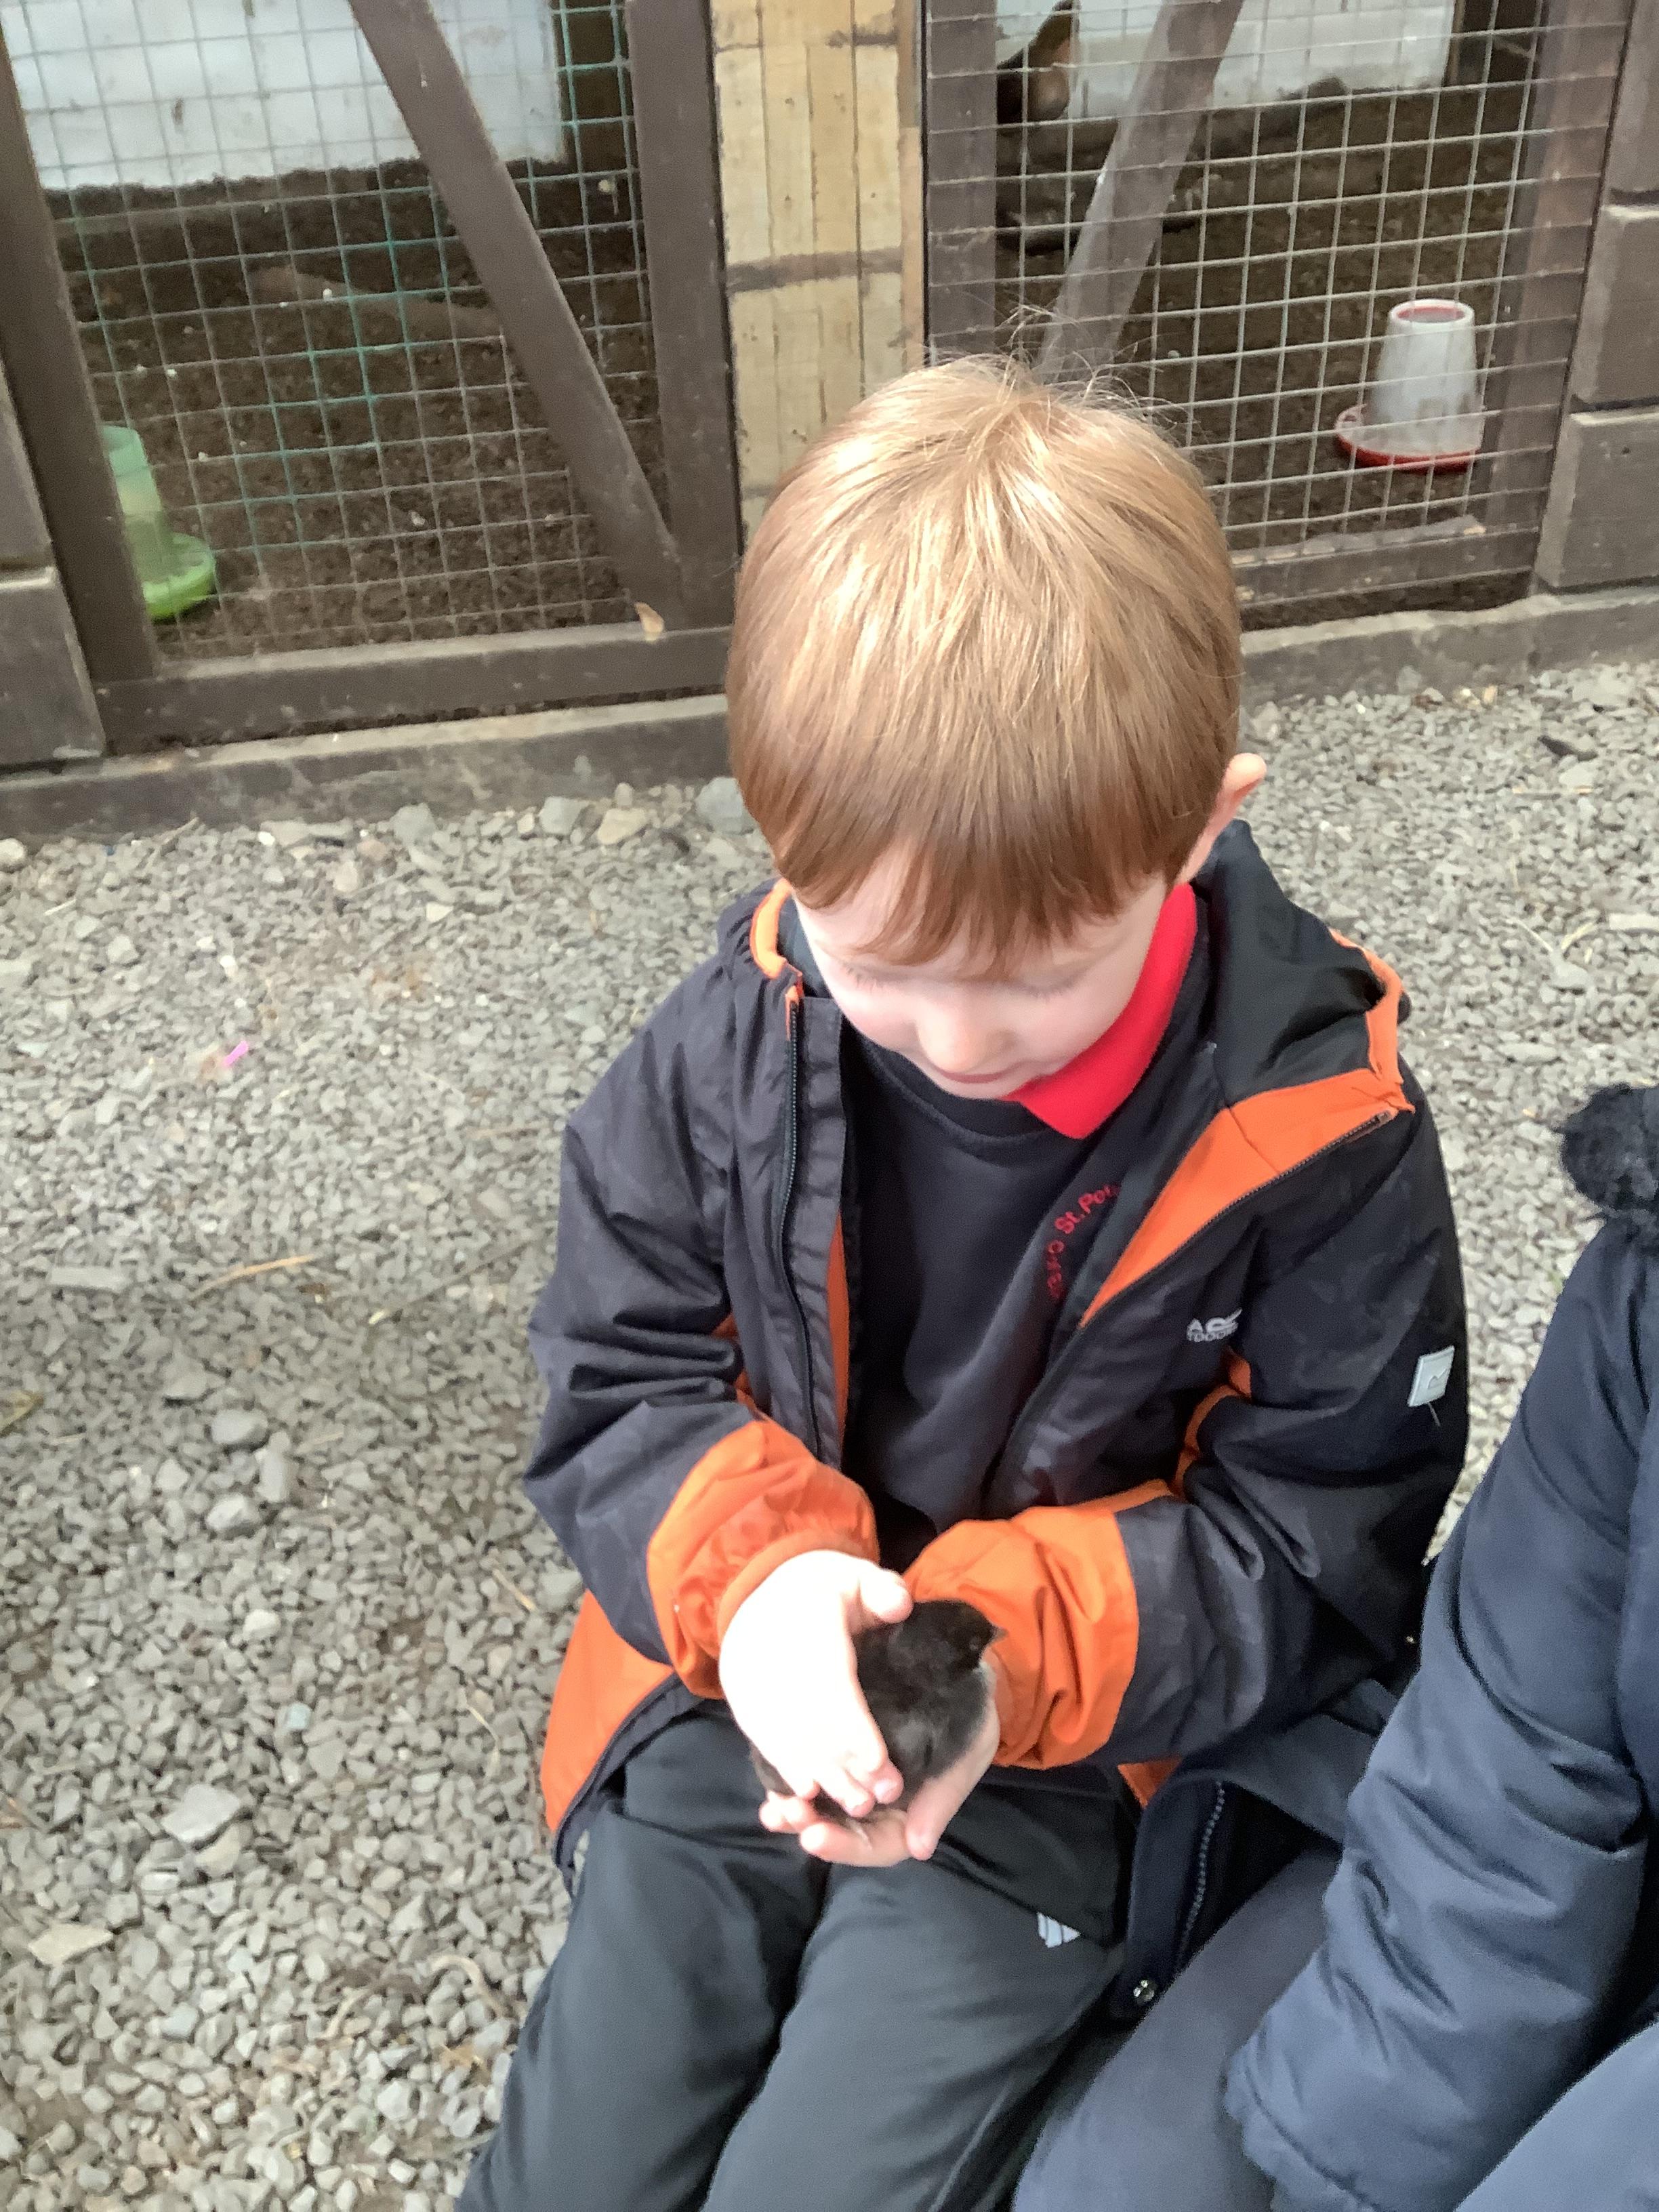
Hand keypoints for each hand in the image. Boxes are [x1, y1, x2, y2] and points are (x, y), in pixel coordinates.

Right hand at [719, 1550, 911, 1820]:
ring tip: (856, 1805)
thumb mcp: (855, 1575)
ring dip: (820, 1775)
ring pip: (786, 1736)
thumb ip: (882, 1589)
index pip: (828, 1682)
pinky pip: (763, 1739)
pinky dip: (787, 1769)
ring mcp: (752, 1682)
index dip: (853, 1726)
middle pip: (807, 1719)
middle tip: (878, 1797)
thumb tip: (900, 1607)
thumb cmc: (823, 1589)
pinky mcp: (743, 1702)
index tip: (880, 1761)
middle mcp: (772, 1654)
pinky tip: (810, 1795)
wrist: (759, 1592)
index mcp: (806, 1619)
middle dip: (843, 1763)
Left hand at [761, 1685, 1000, 1864]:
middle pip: (845, 1830)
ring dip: (797, 1811)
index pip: (879, 1843)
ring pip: (826, 1806)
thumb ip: (943, 1795)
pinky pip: (816, 1771)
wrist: (958, 1663)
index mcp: (913, 1809)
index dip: (846, 1846)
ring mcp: (860, 1776)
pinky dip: (792, 1779)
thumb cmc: (969, 1710)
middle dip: (813, 1828)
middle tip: (786, 1816)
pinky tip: (769, 1779)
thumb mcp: (968, 1749)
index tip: (814, 1837)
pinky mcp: (843, 1749)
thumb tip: (919, 1848)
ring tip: (773, 1808)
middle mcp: (882, 1800)